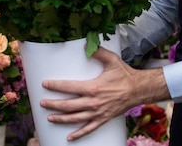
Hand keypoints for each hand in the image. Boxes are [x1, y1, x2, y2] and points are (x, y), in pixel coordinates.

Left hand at [39, 47, 169, 140]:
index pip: (69, 87)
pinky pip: (89, 129)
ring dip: (61, 119)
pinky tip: (69, 137)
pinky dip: (78, 134)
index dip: (55, 86)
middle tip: (42, 102)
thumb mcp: (111, 60)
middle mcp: (93, 102)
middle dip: (53, 104)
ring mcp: (98, 113)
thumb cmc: (124, 74)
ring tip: (50, 117)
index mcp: (93, 87)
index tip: (45, 84)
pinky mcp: (103, 119)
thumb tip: (85, 46)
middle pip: (68, 105)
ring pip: (75, 118)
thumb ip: (98, 53)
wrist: (138, 90)